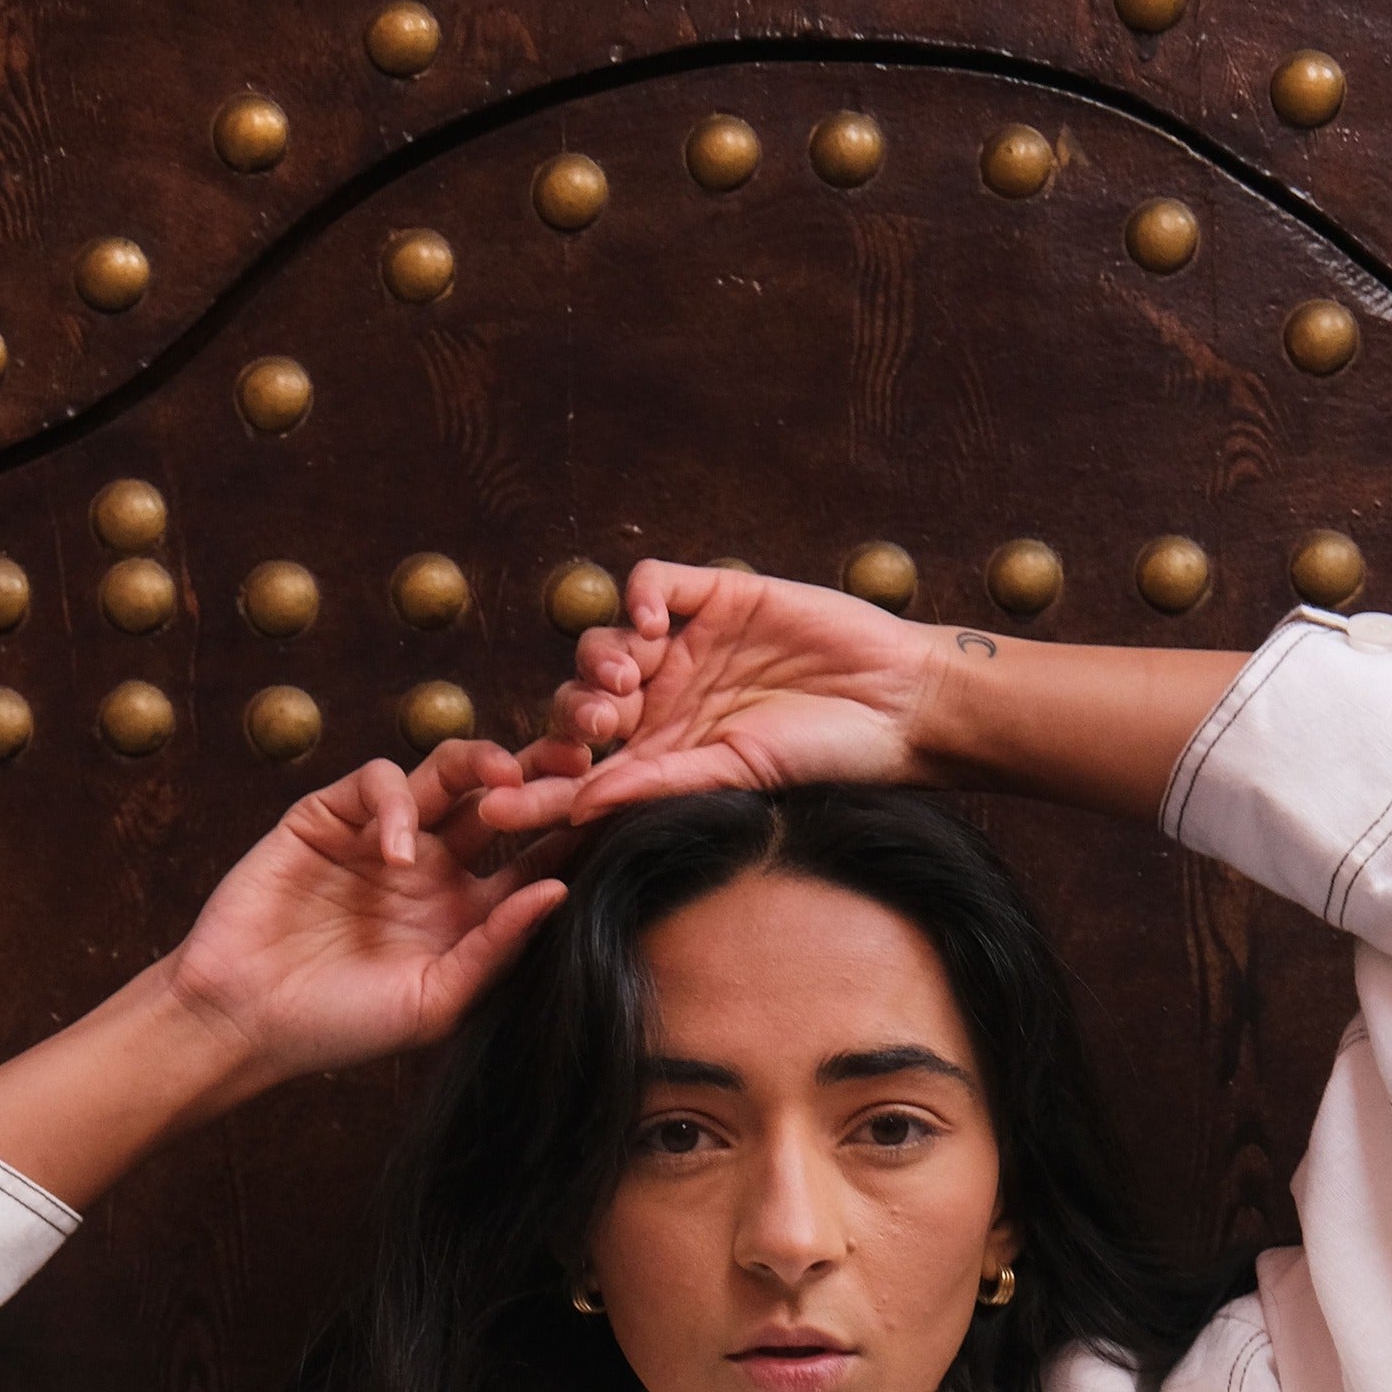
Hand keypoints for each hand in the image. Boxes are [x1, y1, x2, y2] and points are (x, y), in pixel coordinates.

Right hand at [165, 735, 587, 1082]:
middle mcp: (435, 867)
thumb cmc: (341, 1028)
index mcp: (469, 912)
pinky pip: (380, 782)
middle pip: (501, 801)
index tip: (613, 817)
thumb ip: (496, 946)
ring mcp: (385, 836)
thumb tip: (560, 889)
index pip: (534, 858)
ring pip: (448, 772)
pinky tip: (398, 854)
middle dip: (539, 777)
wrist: (244, 1019)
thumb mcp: (435, 1000)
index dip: (569, 835)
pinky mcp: (331, 815)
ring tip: (504, 781)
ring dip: (482, 764)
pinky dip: (397, 805)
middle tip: (577, 762)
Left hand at [477, 562, 945, 826]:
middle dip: (574, 719)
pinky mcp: (713, 595)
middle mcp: (665, 704)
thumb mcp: (733, 779)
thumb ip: (656, 785)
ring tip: (631, 683)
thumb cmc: (826, 760)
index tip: (495, 808)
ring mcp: (686, 647)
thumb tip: (580, 807)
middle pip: (580, 703)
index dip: (537, 788)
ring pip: (605, 641)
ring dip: (602, 661)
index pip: (583, 774)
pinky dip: (639, 596)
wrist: (896, 705)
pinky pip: (651, 583)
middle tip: (598, 731)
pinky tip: (653, 622)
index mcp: (661, 760)